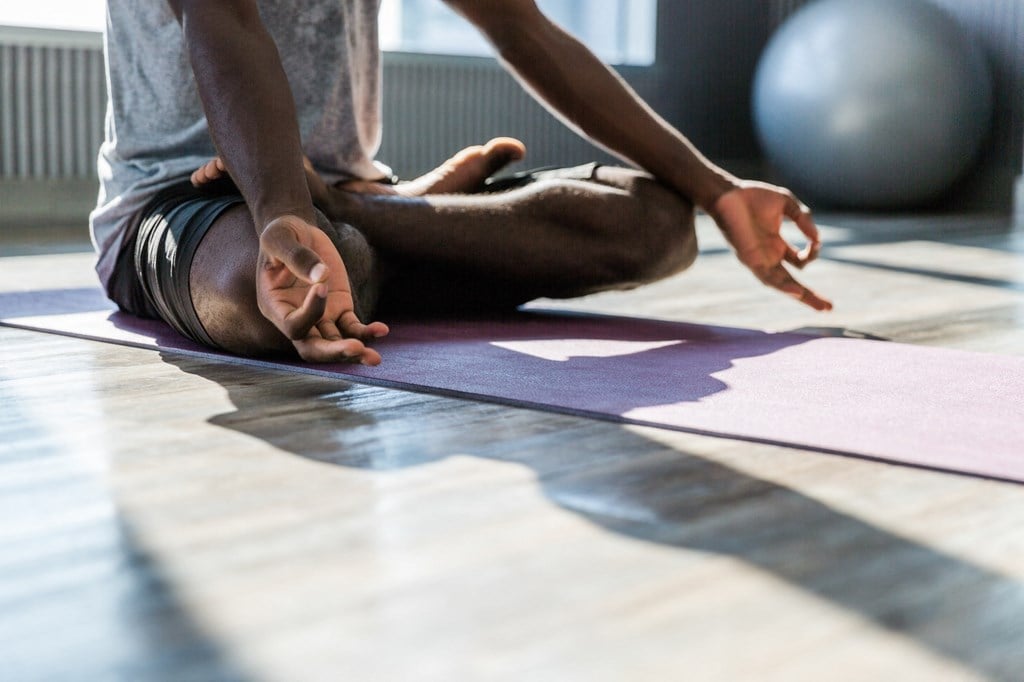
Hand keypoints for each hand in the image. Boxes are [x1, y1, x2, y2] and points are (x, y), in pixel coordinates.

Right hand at [257, 215, 388, 362]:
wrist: (298, 231)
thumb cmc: (283, 234)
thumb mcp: (281, 237)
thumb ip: (297, 256)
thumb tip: (321, 276)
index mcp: (275, 306)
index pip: (294, 324)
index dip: (310, 311)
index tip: (322, 285)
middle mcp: (296, 318)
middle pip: (312, 349)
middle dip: (333, 353)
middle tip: (356, 349)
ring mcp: (320, 316)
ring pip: (335, 344)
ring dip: (355, 351)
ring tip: (375, 358)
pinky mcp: (339, 309)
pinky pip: (353, 328)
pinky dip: (367, 332)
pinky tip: (383, 330)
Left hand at [708, 181, 832, 310]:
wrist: (727, 194)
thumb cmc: (752, 197)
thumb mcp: (787, 204)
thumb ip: (803, 219)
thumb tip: (817, 239)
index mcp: (776, 245)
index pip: (799, 263)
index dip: (813, 253)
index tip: (815, 243)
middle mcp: (768, 257)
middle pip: (792, 282)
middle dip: (810, 295)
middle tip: (828, 308)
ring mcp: (758, 260)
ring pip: (782, 284)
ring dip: (800, 295)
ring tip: (820, 306)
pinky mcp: (748, 259)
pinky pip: (767, 277)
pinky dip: (782, 286)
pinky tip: (796, 292)